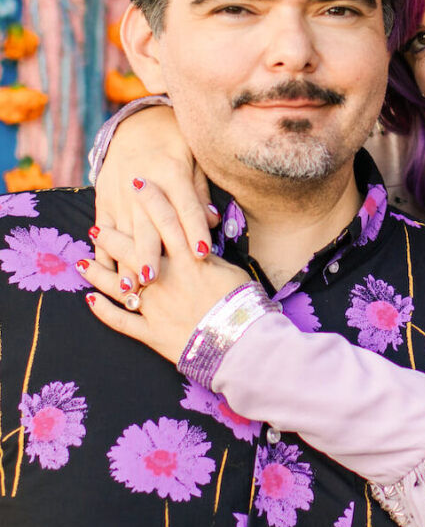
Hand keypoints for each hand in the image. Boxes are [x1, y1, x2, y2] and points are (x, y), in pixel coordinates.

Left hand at [81, 180, 251, 363]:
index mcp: (188, 261)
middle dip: (112, 237)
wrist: (241, 343)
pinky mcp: (151, 333)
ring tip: (81, 262)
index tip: (138, 183)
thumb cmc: (243, 304)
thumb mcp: (231, 270)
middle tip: (95, 227)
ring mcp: (154, 307)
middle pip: (133, 251)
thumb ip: (210, 254)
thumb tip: (201, 238)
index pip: (166, 222)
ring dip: (98, 273)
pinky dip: (103, 311)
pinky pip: (121, 321)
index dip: (152, 201)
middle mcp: (166, 280)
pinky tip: (89, 300)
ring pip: (119, 285)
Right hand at [94, 105, 216, 287]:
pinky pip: (103, 230)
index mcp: (171, 170)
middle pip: (149, 223)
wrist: (138, 125)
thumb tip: (213, 221)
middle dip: (152, 253)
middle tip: (156, 280)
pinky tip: (107, 276)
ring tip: (130, 287)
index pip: (185, 205)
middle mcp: (141, 184)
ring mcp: (119, 194)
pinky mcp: (103, 201)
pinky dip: (103, 254)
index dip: (194, 229)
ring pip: (123, 232)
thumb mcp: (194, 158)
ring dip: (126, 261)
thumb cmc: (176, 145)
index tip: (203, 254)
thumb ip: (201, 191)